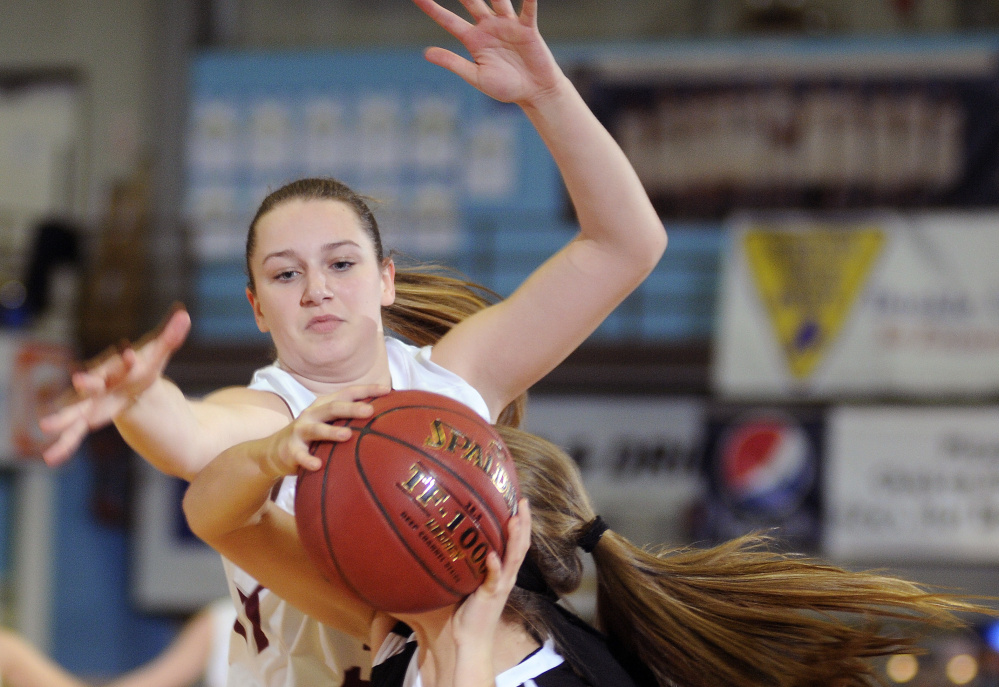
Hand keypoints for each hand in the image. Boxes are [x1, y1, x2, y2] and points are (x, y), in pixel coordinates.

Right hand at [37, 305, 191, 465]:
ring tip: (47, 425)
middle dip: (90, 383)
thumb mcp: (156, 357)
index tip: (130, 356)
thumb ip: (169, 338)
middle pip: (96, 384)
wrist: (122, 380)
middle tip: (81, 380)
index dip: (127, 361)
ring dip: (66, 417)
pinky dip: (66, 445)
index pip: (124, 364)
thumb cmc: (139, 367)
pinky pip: (78, 433)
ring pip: (80, 411)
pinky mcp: (90, 417)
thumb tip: (185, 314)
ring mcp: (94, 402)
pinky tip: (51, 459)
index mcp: (119, 368)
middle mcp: (102, 384)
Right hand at [255, 385, 389, 478]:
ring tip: (347, 435)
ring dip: (331, 431)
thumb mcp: (330, 424)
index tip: (387, 390)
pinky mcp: (290, 450)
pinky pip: (300, 455)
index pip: (348, 393)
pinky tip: (317, 465)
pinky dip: (308, 460)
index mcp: (326, 405)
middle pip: (333, 407)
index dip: (367, 390)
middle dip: (351, 408)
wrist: (275, 451)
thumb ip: (351, 420)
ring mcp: (300, 431)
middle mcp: (313, 414)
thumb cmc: (313, 436)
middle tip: (370, 411)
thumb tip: (386, 421)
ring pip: (316, 429)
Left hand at [413, 0, 563, 105]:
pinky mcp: (527, 27)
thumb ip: (453, 62)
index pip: (447, 20)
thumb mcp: (475, 76)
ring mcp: (507, 24)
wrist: (534, 92)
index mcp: (473, 39)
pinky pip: (527, 8)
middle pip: (470, 0)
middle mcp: (488, 27)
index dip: (431, 7)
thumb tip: (426, 53)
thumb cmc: (505, 87)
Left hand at [450, 499, 531, 679]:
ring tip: (514, 519)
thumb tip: (456, 539)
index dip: (522, 522)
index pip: (518, 542)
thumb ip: (471, 562)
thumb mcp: (471, 580)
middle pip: (521, 545)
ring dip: (515, 538)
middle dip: (524, 523)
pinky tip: (493, 554)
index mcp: (504, 571)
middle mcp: (507, 575)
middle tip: (523, 501)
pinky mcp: (491, 595)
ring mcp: (501, 585)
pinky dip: (495, 565)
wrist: (471, 639)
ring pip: (513, 558)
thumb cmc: (469, 611)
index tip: (520, 501)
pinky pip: (494, 578)